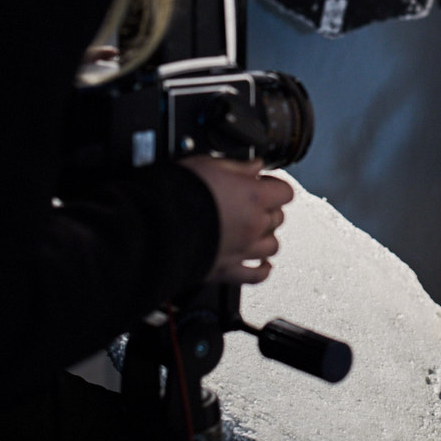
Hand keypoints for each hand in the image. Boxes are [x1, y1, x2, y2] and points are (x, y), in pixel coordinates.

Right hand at [180, 156, 293, 284]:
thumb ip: (238, 166)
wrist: (155, 227)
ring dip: (265, 237)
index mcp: (254, 197)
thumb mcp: (209, 164)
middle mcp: (254, 225)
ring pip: (272, 246)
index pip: (285, 192)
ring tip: (253, 231)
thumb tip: (255, 165)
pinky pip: (256, 276)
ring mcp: (243, 250)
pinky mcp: (227, 270)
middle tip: (251, 204)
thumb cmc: (178, 194)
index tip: (263, 183)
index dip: (274, 186)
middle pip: (278, 218)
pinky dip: (261, 270)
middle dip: (267, 209)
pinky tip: (259, 264)